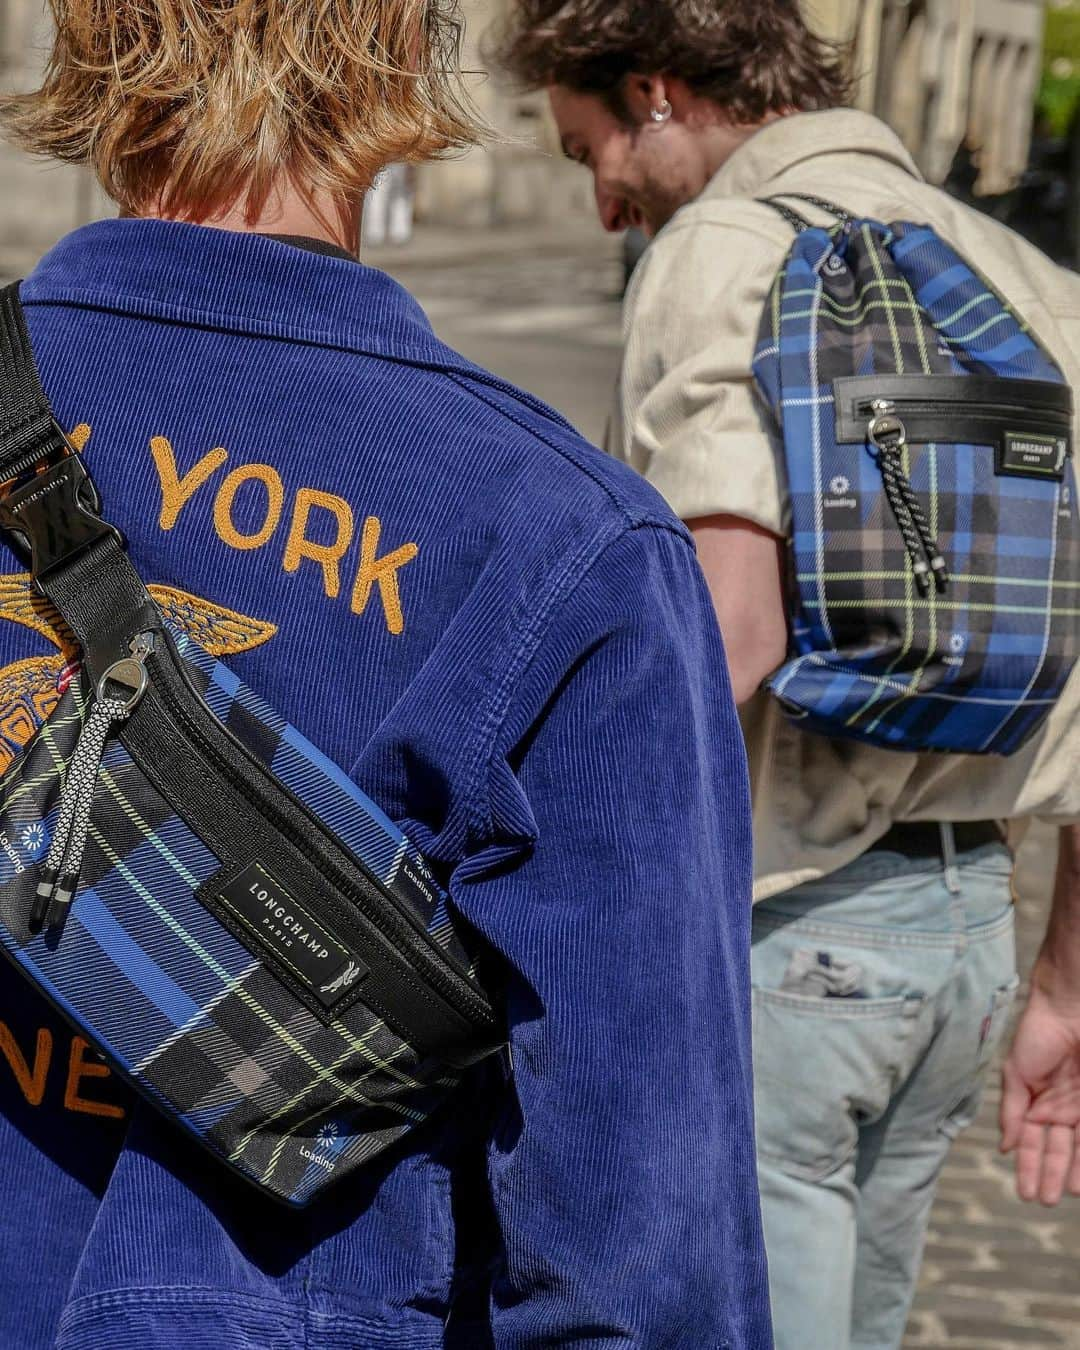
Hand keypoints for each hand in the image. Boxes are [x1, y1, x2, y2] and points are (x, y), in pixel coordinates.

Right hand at [1001, 976, 1079, 1204]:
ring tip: (1069, 1192)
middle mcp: (1061, 1111)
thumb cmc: (1037, 1036)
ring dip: (1074, 1171)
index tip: (1025, 1192)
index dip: (1028, 1167)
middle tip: (1046, 1201)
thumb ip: (1011, 1111)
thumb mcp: (1016, 1074)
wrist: (1069, 1009)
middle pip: (1057, 1150)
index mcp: (1037, 1104)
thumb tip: (1003, 1147)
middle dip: (1051, 1175)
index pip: (1031, 1142)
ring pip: (1078, 1147)